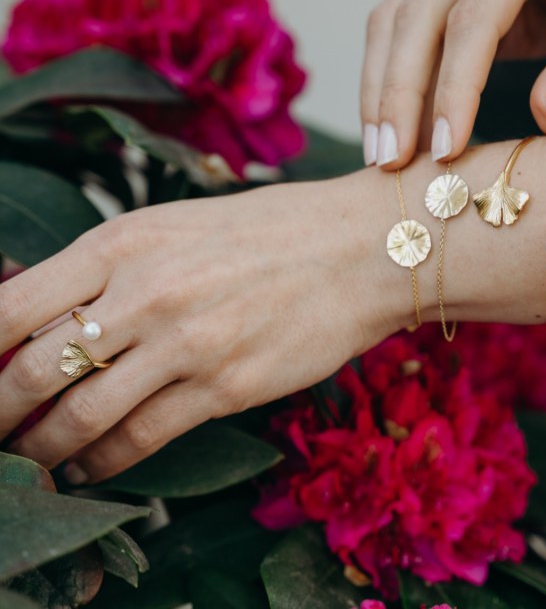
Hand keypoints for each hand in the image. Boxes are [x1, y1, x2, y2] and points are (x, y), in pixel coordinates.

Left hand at [0, 175, 394, 481]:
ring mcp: (186, 343)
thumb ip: (113, 267)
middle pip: (30, 370)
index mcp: (126, 242)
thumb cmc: (275, 230)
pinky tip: (89, 468)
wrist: (361, 249)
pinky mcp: (225, 388)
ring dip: (40, 450)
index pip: (11, 306)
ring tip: (31, 461)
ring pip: (77, 416)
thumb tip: (49, 312)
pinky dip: (101, 463)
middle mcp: (146, 292)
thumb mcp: (180, 225)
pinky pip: (138, 439)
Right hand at [360, 0, 545, 166]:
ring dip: (381, 90)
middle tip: (390, 161)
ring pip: (394, 21)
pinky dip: (392, 80)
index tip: (447, 150)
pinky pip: (403, 30)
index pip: (473, 17)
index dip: (454, 88)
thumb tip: (544, 120)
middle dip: (397, 94)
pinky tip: (397, 128)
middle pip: (417, 16)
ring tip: (380, 155)